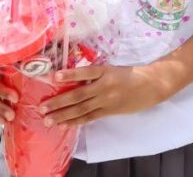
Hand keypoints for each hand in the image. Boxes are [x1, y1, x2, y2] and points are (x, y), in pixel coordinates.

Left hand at [40, 65, 164, 127]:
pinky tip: (64, 123)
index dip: (70, 74)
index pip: (85, 72)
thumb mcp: (112, 68)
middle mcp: (104, 86)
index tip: (54, 76)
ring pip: (81, 109)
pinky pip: (90, 117)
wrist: (150, 85)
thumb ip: (95, 73)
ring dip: (63, 115)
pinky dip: (76, 121)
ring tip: (48, 119)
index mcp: (105, 71)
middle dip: (59, 102)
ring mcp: (106, 100)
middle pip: (78, 95)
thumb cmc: (129, 74)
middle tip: (42, 108)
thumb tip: (74, 78)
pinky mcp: (109, 111)